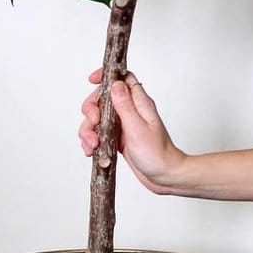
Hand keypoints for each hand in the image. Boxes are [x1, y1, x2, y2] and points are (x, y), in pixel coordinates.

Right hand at [79, 70, 186, 194]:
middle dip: (92, 110)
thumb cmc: (157, 154)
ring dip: (89, 129)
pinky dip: (91, 140)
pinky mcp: (118, 138)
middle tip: (94, 123)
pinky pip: (99, 133)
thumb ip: (125, 106)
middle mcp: (131, 111)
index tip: (92, 80)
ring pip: (98, 118)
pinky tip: (92, 150)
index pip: (122, 79)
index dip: (106, 76)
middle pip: (103, 99)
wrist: (164, 176)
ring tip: (92, 145)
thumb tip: (115, 84)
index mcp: (140, 103)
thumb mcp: (138, 128)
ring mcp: (124, 124)